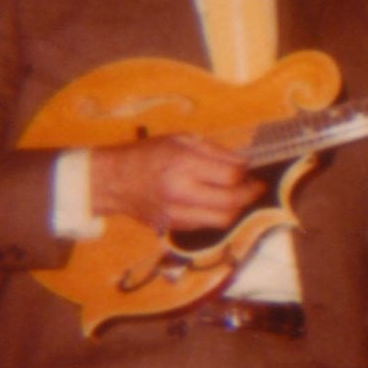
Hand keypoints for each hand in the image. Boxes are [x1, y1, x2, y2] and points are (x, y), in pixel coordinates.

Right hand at [88, 134, 262, 231]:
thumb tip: (245, 163)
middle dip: (250, 195)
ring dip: (236, 209)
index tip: (248, 170)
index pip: (231, 175)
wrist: (111, 181)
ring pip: (223, 220)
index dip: (245, 173)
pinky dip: (216, 216)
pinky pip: (206, 226)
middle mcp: (181, 191)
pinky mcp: (173, 227)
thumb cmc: (146, 155)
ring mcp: (176, 213)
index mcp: (183, 164)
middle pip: (232, 202)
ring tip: (237, 197)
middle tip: (255, 188)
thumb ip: (215, 151)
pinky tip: (215, 204)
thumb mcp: (180, 140)